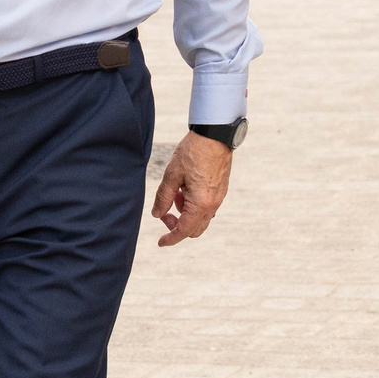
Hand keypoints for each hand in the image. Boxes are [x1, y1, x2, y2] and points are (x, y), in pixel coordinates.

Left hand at [150, 131, 232, 245]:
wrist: (215, 134)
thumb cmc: (193, 152)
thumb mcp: (172, 174)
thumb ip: (163, 197)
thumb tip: (157, 214)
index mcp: (200, 203)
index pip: (183, 230)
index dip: (170, 238)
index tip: (160, 242)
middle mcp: (212, 204)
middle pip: (194, 229)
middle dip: (178, 226)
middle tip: (165, 212)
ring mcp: (219, 197)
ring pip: (201, 219)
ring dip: (186, 215)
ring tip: (175, 194)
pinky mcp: (221, 190)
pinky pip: (207, 208)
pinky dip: (194, 206)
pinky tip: (185, 189)